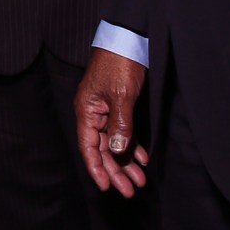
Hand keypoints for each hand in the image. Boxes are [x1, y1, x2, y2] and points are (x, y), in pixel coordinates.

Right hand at [74, 48, 149, 197]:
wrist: (129, 38)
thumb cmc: (120, 64)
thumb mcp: (121, 96)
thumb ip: (120, 126)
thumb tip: (118, 152)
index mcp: (87, 110)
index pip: (88, 146)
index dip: (96, 168)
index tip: (107, 187)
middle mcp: (94, 112)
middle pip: (102, 149)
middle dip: (116, 171)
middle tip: (130, 190)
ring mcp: (107, 109)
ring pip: (114, 143)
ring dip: (126, 162)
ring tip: (139, 180)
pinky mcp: (119, 105)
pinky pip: (123, 131)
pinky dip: (132, 145)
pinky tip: (142, 157)